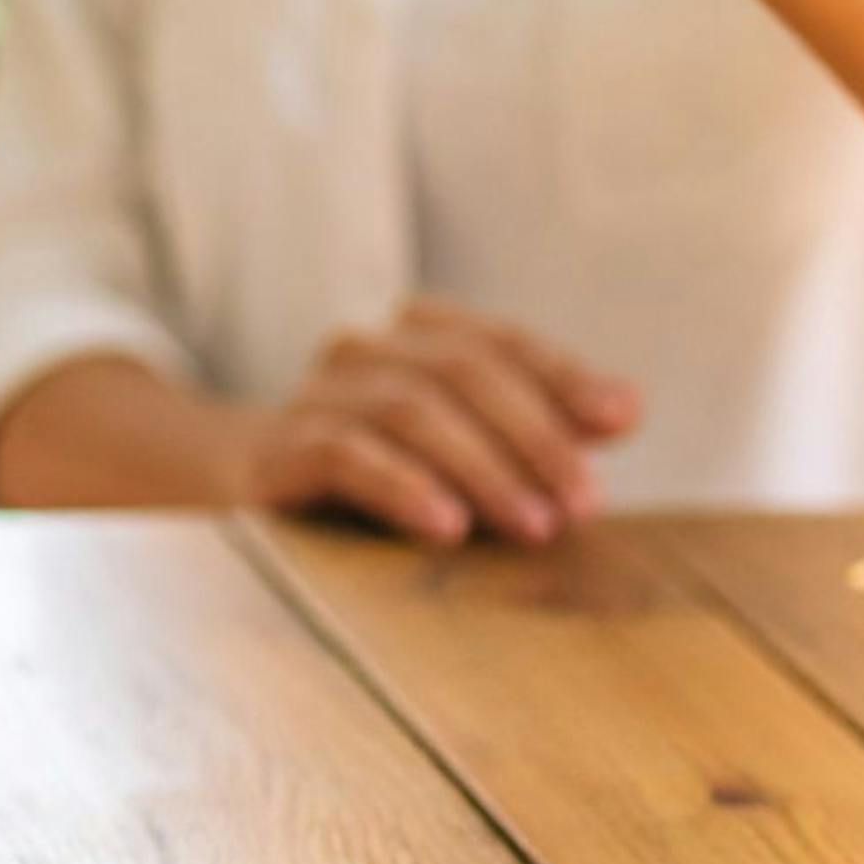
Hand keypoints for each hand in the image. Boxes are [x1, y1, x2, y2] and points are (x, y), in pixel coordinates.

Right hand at [239, 299, 639, 547]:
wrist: (237, 484)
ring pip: (410, 409)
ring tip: (534, 525)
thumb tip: (625, 409)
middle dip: (534, 435)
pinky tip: (447, 528)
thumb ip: (538, 426)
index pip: (499, 341)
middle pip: (461, 370)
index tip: (620, 419)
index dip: (562, 375)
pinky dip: (403, 486)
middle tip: (584, 503)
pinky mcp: (279, 450)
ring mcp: (317, 396)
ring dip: (483, 468)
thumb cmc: (375, 468)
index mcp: (414, 336)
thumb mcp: (461, 447)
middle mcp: (365, 350)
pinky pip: (345, 455)